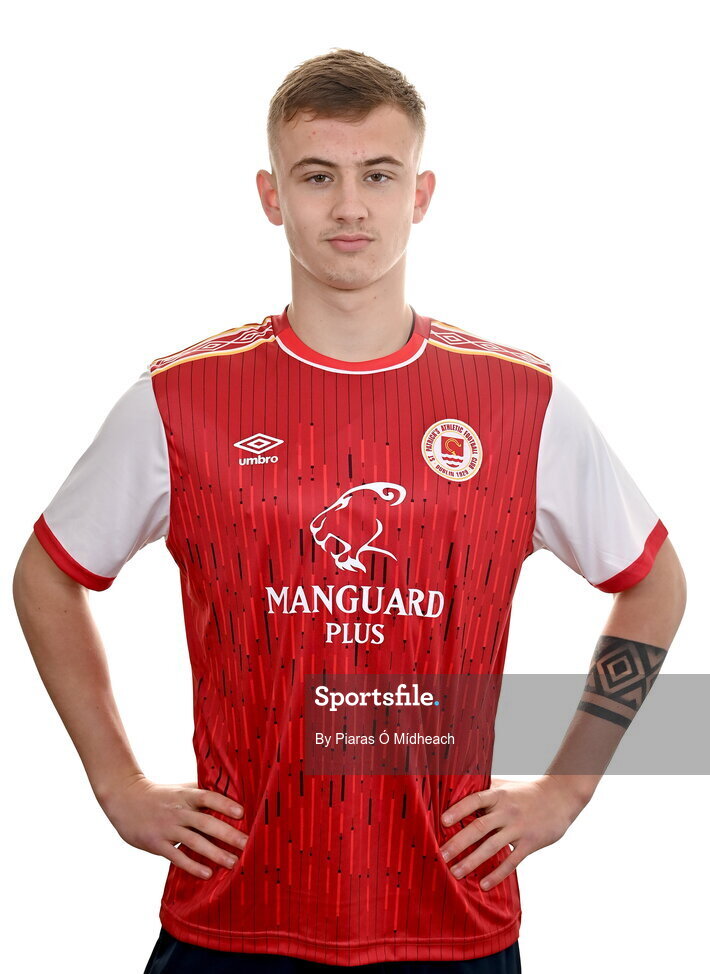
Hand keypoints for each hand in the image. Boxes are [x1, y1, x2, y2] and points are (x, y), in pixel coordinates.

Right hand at [98, 773, 246, 879]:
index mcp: (185, 795)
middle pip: (206, 822)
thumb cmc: (159, 794)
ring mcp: (167, 828)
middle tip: (247, 844)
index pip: (208, 797)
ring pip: (194, 842)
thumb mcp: (179, 789)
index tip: (242, 813)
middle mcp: (178, 811)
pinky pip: (177, 857)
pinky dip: (193, 866)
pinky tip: (207, 874)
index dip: (224, 804)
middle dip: (228, 834)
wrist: (125, 799)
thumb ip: (200, 791)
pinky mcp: (157, 844)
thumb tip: (230, 791)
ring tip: (233, 863)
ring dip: (215, 853)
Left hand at [439, 775, 586, 890]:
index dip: (458, 810)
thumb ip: (484, 790)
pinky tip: (484, 884)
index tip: (442, 822)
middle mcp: (507, 811)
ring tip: (455, 872)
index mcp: (498, 795)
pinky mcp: (529, 843)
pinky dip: (497, 874)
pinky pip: (511, 861)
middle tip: (441, 855)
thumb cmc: (526, 792)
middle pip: (479, 827)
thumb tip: (457, 790)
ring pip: (492, 847)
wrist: (560, 797)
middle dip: (458, 842)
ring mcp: (519, 828)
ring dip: (471, 861)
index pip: (474, 800)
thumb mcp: (505, 786)